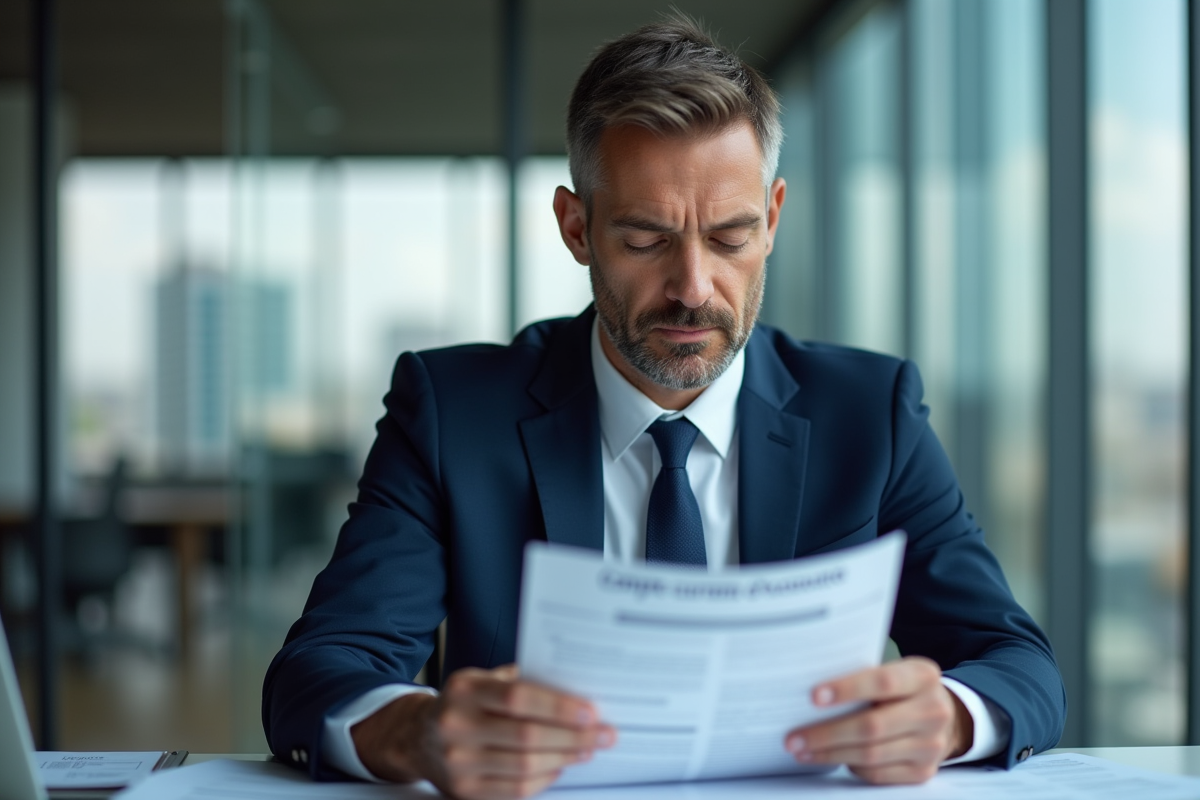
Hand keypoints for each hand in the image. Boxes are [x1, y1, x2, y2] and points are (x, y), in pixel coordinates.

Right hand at [351, 664, 616, 798]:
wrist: (416, 738)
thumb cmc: (461, 704)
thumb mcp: (481, 679)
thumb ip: (520, 681)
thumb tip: (573, 689)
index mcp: (464, 690)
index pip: (518, 698)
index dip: (559, 707)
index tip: (591, 712)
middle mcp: (457, 725)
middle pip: (527, 736)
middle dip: (574, 737)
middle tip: (604, 734)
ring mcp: (458, 763)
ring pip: (525, 767)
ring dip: (565, 759)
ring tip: (587, 749)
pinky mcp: (463, 791)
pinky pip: (515, 789)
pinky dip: (545, 779)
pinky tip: (561, 766)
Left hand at [784, 657, 971, 784]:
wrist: (943, 716)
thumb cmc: (902, 689)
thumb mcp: (894, 672)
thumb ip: (864, 677)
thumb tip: (812, 696)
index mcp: (923, 676)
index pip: (882, 682)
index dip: (847, 689)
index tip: (814, 697)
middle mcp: (932, 710)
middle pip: (872, 726)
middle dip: (827, 733)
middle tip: (794, 737)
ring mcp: (931, 745)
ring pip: (871, 754)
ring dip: (830, 754)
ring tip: (801, 750)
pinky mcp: (923, 772)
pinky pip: (877, 773)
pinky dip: (850, 766)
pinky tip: (830, 758)